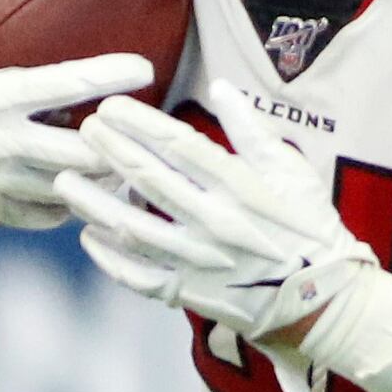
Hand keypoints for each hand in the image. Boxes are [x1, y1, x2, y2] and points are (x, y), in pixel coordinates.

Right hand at [0, 0, 155, 229]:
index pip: (64, 86)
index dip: (108, 75)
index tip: (145, 67)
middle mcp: (0, 143)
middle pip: (83, 153)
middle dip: (120, 144)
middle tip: (145, 128)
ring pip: (71, 190)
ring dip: (103, 178)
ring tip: (129, 162)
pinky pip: (45, 216)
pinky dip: (71, 205)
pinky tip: (88, 191)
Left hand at [55, 100, 377, 345]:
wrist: (325, 304)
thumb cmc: (312, 231)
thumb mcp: (295, 172)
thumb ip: (254, 130)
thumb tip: (221, 88)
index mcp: (242, 189)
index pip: (180, 147)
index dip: (140, 124)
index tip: (110, 107)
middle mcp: (216, 225)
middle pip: (150, 181)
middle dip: (111, 153)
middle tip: (83, 131)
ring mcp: (200, 263)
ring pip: (134, 231)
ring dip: (96, 204)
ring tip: (67, 181)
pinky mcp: (192, 295)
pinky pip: (140, 278)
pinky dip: (111, 259)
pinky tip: (90, 237)